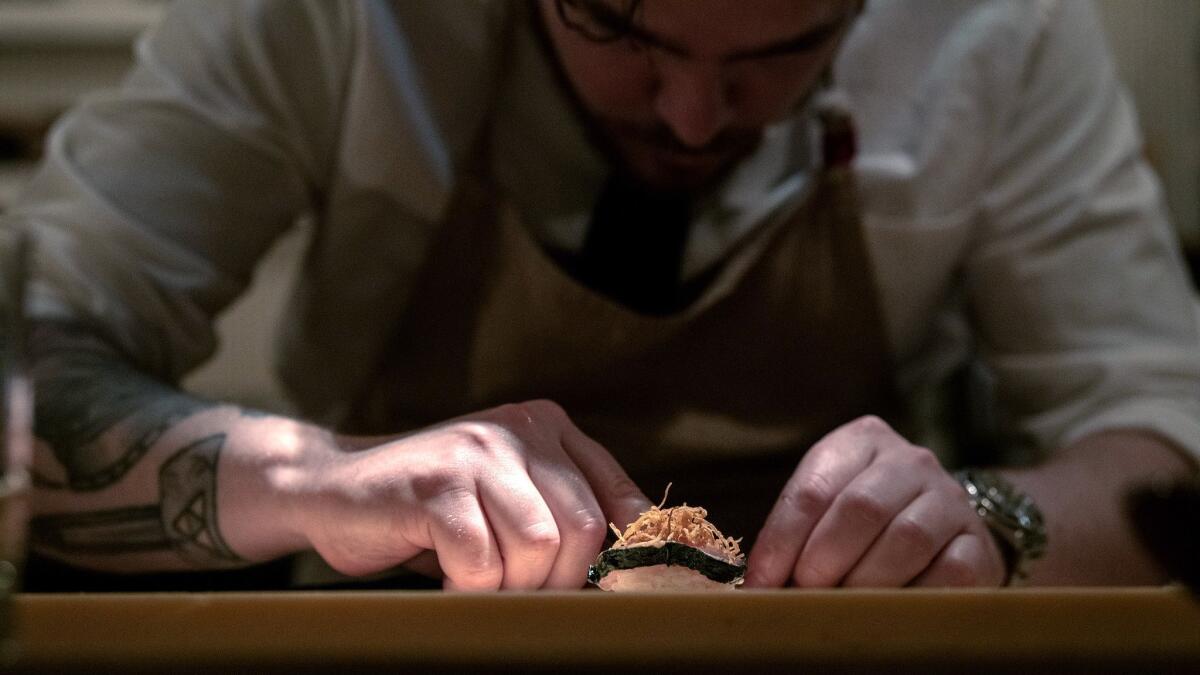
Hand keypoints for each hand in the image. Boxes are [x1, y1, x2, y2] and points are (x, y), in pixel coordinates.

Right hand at [294, 400, 650, 589]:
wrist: (331, 489)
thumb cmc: (428, 508)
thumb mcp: (506, 495)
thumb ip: (559, 512)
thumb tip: (624, 571)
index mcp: (546, 427)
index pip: (616, 495)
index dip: (630, 549)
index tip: (625, 590)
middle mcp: (519, 430)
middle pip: (581, 529)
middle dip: (553, 581)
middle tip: (514, 591)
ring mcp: (476, 453)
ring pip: (536, 546)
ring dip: (507, 585)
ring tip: (474, 579)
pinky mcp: (436, 485)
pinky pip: (479, 561)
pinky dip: (465, 586)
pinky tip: (443, 574)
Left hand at [744, 416, 1004, 586]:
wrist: (944, 528)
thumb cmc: (866, 523)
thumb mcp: (828, 509)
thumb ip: (797, 535)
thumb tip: (759, 585)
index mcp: (862, 442)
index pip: (813, 489)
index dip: (781, 540)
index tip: (761, 582)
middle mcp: (911, 461)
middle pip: (860, 508)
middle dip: (823, 557)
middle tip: (805, 591)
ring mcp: (950, 499)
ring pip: (906, 538)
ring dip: (866, 580)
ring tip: (842, 606)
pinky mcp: (978, 543)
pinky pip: (949, 572)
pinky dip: (914, 596)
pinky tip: (891, 612)